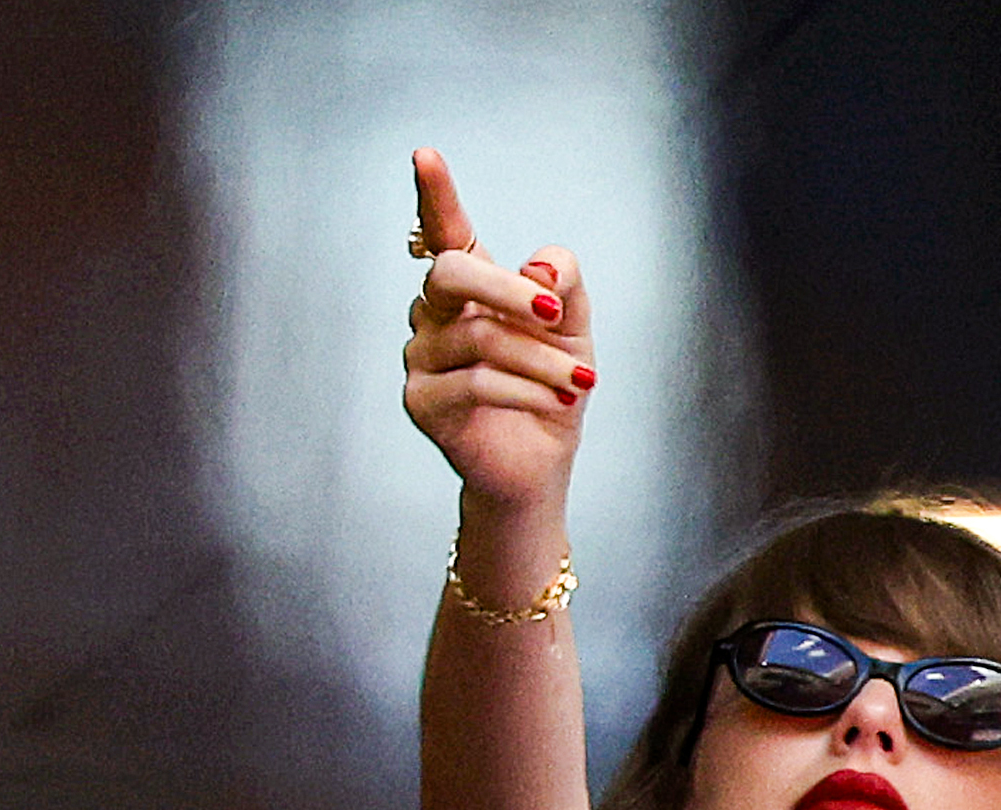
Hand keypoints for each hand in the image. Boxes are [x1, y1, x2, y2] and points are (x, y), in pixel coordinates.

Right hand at [401, 148, 595, 512]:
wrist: (540, 462)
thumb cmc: (553, 385)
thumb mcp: (573, 327)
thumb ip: (562, 283)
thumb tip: (536, 264)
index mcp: (470, 287)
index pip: (445, 230)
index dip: (435, 194)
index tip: (425, 155)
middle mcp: (434, 314)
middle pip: (452, 273)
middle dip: (509, 289)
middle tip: (554, 310)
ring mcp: (421, 357)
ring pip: (479, 337)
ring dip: (542, 359)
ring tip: (579, 382)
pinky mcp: (423, 401)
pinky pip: (476, 382)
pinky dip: (528, 389)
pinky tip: (558, 401)